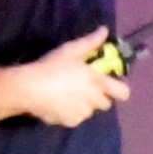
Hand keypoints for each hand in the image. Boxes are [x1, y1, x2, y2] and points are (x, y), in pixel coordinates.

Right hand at [14, 27, 129, 127]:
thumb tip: (105, 30)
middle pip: (106, 104)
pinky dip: (70, 113)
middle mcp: (94, 100)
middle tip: (84, 88)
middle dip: (98, 97)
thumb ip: (91, 42)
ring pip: (89, 111)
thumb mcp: (71, 50)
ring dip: (84, 105)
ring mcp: (82, 114)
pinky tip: (58, 104)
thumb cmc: (52, 66)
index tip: (109, 83)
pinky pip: (75, 118)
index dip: (119, 89)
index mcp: (98, 82)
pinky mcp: (69, 122)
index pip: (123, 92)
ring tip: (67, 96)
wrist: (29, 89)